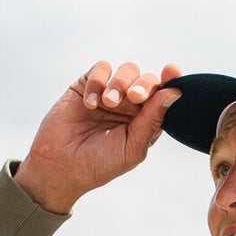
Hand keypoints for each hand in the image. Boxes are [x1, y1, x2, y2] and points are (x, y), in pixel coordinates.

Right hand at [13, 59, 183, 213]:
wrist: (60, 166)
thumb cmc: (99, 164)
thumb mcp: (132, 148)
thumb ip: (152, 121)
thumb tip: (174, 93)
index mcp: (146, 122)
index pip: (163, 97)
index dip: (170, 81)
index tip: (172, 72)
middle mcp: (130, 106)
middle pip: (146, 80)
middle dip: (143, 85)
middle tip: (134, 98)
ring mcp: (109, 94)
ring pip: (127, 69)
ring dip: (120, 83)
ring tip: (109, 102)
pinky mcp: (87, 85)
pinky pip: (100, 69)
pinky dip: (97, 82)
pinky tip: (90, 104)